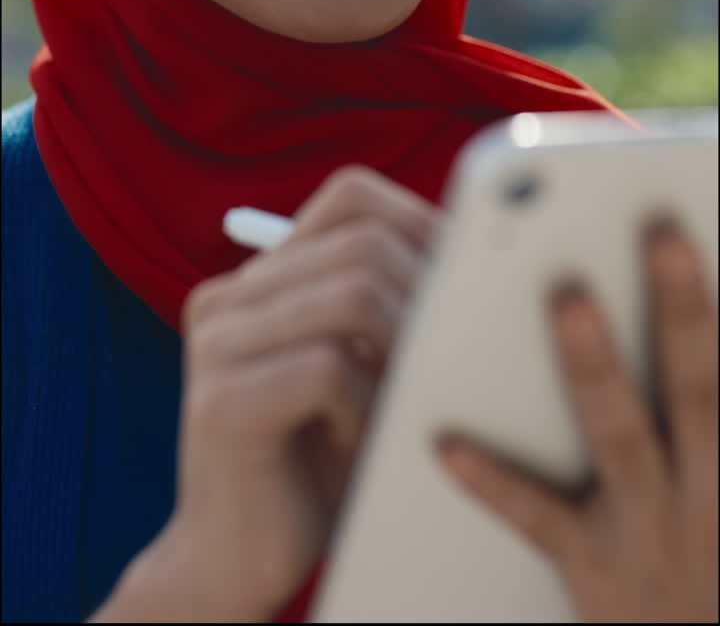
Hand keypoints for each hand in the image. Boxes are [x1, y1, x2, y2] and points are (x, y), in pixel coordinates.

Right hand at [155, 167, 436, 622]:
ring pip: (353, 296)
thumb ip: (384, 308)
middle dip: (427, 294)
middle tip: (451, 350)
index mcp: (258, 279)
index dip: (421, 222)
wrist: (236, 561)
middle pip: (363, 243)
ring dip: (404, 351)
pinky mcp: (222, 403)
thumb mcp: (357, 369)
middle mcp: (229, 298)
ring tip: (403, 400)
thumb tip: (475, 255)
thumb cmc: (316, 461)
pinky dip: (367, 407)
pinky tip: (358, 442)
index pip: (351, 198)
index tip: (466, 273)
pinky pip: (329, 369)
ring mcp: (218, 345)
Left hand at [436, 224, 717, 622]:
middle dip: (685, 311)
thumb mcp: (719, 485)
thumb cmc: (707, 557)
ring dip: (599, 368)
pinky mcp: (596, 573)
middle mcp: (709, 497)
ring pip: (624, 439)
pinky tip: (447, 442)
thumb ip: (701, 409)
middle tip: (663, 233)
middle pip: (701, 390)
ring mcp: (651, 535)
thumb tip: (699, 329)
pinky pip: (540, 521)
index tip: (698, 238)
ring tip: (570, 300)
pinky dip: (495, 481)